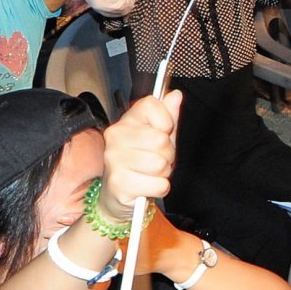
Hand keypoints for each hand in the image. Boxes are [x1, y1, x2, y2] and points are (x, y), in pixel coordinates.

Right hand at [98, 91, 183, 222]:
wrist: (117, 194)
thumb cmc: (141, 162)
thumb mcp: (159, 135)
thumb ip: (168, 115)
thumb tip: (175, 95)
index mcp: (126, 120)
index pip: (151, 105)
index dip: (166, 121)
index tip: (163, 131)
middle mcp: (116, 137)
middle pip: (160, 139)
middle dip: (167, 153)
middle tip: (157, 159)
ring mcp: (115, 160)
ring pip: (160, 163)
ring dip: (163, 172)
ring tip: (151, 173)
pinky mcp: (119, 184)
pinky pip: (159, 184)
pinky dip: (159, 188)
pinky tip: (147, 186)